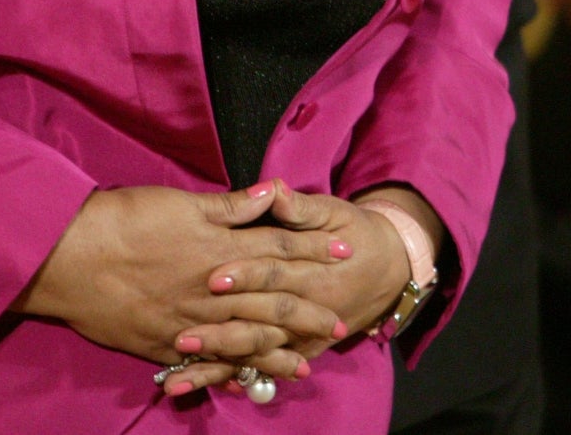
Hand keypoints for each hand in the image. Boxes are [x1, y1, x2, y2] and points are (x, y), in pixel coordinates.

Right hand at [16, 184, 345, 394]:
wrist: (69, 257)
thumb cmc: (123, 220)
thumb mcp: (179, 202)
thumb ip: (230, 205)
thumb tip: (274, 192)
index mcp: (218, 249)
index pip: (279, 248)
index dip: (315, 250)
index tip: (347, 253)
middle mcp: (211, 291)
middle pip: (271, 302)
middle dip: (308, 311)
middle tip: (340, 323)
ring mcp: (189, 323)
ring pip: (244, 340)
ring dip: (277, 351)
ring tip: (305, 365)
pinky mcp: (163, 345)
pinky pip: (206, 364)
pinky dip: (229, 372)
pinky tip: (245, 380)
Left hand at [190, 182, 435, 389]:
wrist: (389, 269)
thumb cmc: (357, 233)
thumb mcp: (334, 213)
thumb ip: (299, 207)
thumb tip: (273, 189)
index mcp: (314, 274)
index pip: (274, 275)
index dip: (245, 275)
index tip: (213, 277)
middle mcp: (306, 311)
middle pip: (260, 321)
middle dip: (223, 329)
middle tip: (184, 333)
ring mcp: (300, 337)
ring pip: (255, 352)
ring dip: (217, 361)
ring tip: (181, 367)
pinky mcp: (294, 350)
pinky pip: (259, 367)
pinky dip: (229, 376)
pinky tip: (197, 380)